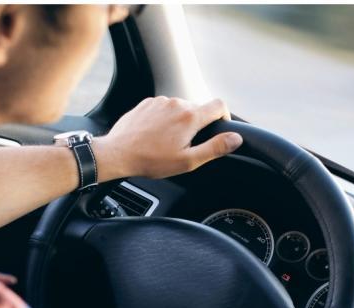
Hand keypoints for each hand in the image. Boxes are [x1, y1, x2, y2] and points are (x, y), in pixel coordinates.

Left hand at [93, 97, 242, 180]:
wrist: (118, 153)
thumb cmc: (151, 160)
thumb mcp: (188, 160)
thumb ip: (215, 148)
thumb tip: (235, 139)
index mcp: (190, 117)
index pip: (219, 105)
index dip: (224, 117)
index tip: (219, 129)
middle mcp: (177, 103)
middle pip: (198, 109)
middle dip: (197, 125)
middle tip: (186, 146)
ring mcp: (160, 101)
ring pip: (180, 108)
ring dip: (180, 122)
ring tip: (167, 142)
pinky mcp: (147, 103)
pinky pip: (164, 108)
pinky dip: (165, 119)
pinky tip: (155, 135)